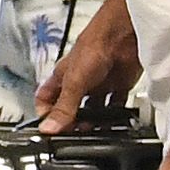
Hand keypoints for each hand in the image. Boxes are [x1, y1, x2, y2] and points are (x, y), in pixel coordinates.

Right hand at [35, 0, 137, 134]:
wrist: (123, 34)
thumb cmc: (95, 45)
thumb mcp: (74, 82)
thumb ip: (63, 107)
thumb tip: (49, 128)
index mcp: (62, 78)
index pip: (46, 99)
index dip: (45, 114)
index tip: (49, 129)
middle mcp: (79, 82)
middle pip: (70, 108)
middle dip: (71, 122)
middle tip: (74, 135)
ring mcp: (99, 84)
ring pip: (93, 110)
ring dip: (94, 122)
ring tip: (94, 132)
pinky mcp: (118, 86)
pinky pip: (116, 106)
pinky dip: (116, 116)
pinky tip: (115, 122)